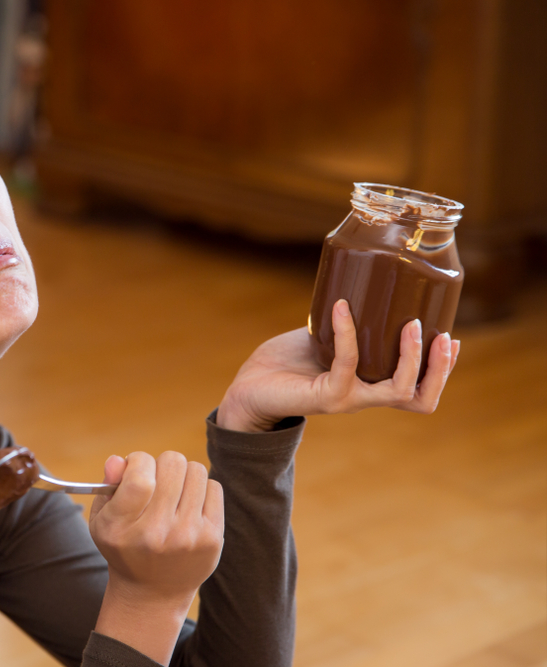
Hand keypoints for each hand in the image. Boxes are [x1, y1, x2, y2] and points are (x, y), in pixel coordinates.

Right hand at [89, 451, 223, 663]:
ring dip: (183, 475)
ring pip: (196, 470)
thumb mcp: (103, 520)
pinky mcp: (212, 538)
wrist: (153, 594)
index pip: (140, 475)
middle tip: (157, 483)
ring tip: (174, 493)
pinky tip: (189, 505)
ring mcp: (188, 536)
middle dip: (162, 465)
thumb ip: (108, 486)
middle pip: (172, 463)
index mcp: (122, 526)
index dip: (138, 461)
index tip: (137, 471)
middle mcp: (156, 532)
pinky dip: (201, 489)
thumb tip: (119, 460)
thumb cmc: (125, 547)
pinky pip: (214, 487)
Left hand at [218, 299, 460, 431]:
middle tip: (441, 335)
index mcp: (370, 385)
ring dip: (411, 357)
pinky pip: (347, 362)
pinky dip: (347, 332)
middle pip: (420, 398)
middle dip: (439, 369)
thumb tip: (365, 284)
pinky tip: (342, 308)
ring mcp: (347, 398)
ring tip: (411, 324)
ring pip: (397, 391)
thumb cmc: (287, 361)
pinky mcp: (324, 396)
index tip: (451, 338)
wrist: (250, 386)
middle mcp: (364, 397)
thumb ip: (349, 323)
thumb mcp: (326, 337)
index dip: (442, 371)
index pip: (420, 391)